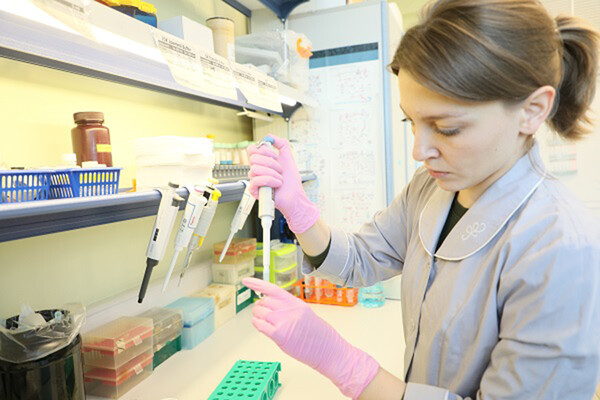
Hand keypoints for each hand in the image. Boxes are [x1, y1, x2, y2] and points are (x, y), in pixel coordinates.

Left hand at [243, 277, 379, 398]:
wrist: (328, 350)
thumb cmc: (319, 335)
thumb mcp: (305, 314)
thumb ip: (288, 308)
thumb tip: (271, 306)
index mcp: (295, 302)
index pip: (272, 289)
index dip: (257, 284)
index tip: (246, 281)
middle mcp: (288, 309)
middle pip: (262, 302)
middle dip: (260, 307)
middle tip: (264, 314)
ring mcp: (283, 321)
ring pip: (258, 313)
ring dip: (258, 317)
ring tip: (267, 324)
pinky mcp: (279, 334)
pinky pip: (259, 326)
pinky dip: (258, 325)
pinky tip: (264, 328)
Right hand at [247, 135, 318, 233]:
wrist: (295, 196)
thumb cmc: (291, 181)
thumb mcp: (288, 157)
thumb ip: (281, 143)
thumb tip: (270, 137)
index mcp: (262, 162)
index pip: (252, 150)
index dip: (263, 150)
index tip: (275, 156)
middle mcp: (257, 170)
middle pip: (253, 158)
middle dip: (271, 163)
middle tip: (280, 170)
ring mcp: (255, 180)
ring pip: (255, 169)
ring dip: (273, 174)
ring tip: (279, 179)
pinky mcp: (255, 190)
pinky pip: (256, 180)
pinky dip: (270, 181)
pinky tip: (276, 185)